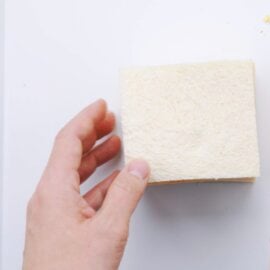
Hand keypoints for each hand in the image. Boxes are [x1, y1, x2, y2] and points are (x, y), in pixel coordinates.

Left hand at [23, 100, 149, 269]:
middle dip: (91, 134)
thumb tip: (139, 167)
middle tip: (110, 120)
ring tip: (115, 144)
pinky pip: (80, 193)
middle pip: (69, 154)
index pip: (68, 141)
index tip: (101, 106)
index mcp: (54, 191)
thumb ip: (126, 193)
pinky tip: (115, 181)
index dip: (86, 119)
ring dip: (96, 157)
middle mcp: (49, 198)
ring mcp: (53, 213)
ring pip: (75, 174)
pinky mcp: (62, 227)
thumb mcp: (108, 229)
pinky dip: (98, 182)